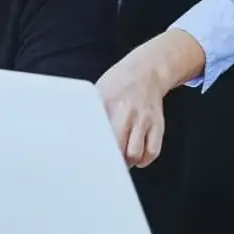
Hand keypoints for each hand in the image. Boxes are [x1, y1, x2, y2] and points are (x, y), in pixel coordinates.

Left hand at [98, 31, 205, 167]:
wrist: (147, 72)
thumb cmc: (119, 84)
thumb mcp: (98, 93)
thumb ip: (90, 114)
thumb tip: (75, 135)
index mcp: (107, 103)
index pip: (97, 134)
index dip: (92, 150)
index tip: (88, 159)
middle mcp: (126, 112)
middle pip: (117, 148)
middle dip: (110, 160)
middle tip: (104, 162)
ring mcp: (144, 119)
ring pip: (135, 154)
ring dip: (126, 161)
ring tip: (120, 158)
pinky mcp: (158, 125)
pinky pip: (152, 152)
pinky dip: (143, 159)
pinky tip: (136, 155)